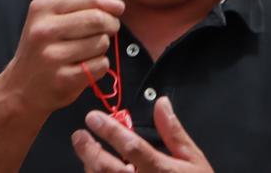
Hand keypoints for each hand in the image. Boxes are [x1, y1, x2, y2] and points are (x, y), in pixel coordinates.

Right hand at [0, 0, 124, 115]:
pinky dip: (99, 66)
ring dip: (101, 47)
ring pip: (101, 42)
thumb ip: (84, 3)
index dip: (107, 4)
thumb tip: (117, 4)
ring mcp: (52, 56)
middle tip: (106, 31)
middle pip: (98, 19)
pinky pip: (101, 65)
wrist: (19, 89)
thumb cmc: (43, 48)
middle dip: (110, 24)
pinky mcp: (63, 79)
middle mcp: (43, 31)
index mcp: (41, 8)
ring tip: (85, 52)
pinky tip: (84, 67)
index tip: (112, 11)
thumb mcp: (52, 17)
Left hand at [73, 95, 212, 172]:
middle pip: (107, 168)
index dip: (110, 131)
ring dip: (89, 165)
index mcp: (160, 170)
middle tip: (79, 135)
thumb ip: (173, 132)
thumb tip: (161, 104)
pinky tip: (93, 169)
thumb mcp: (191, 157)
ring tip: (85, 150)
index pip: (131, 146)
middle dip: (88, 150)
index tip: (94, 118)